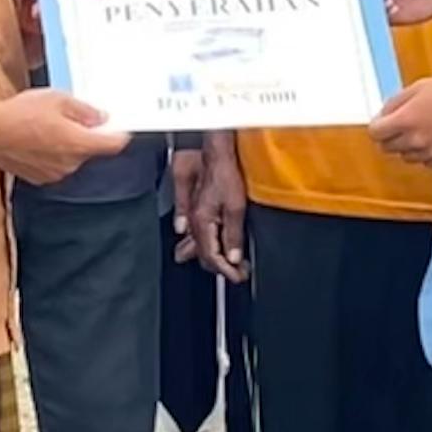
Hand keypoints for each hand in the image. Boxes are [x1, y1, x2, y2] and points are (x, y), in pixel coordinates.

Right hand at [0, 88, 130, 186]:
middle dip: (86, 135)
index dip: (119, 134)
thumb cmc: (19, 113)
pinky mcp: (39, 178)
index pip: (113, 145)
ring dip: (68, 145)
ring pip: (73, 158)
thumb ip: (84, 110)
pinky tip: (37, 139)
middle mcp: (70, 164)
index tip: (120, 127)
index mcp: (79, 144)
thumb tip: (100, 119)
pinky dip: (52, 154)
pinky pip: (55, 165)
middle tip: (72, 117)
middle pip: (91, 150)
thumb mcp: (57, 98)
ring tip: (48, 126)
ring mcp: (55, 173)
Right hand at [184, 136, 251, 281]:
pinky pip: (197, 234)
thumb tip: (235, 256)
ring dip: (214, 257)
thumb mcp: (236, 207)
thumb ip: (234, 234)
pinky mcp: (196, 209)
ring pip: (198, 246)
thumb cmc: (224, 174)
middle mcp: (193, 221)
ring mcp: (192, 215)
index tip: (238, 276)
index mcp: (202, 223)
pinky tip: (216, 244)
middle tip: (239, 271)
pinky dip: (208, 244)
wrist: (216, 154)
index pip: (212, 257)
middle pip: (203, 255)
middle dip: (221, 267)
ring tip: (229, 263)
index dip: (227, 270)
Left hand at [371, 75, 431, 170]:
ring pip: (406, 157)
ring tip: (424, 128)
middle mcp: (416, 140)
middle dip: (390, 136)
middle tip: (402, 124)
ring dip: (408, 146)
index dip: (377, 126)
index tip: (382, 122)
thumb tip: (382, 115)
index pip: (375, 133)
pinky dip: (426, 153)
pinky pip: (425, 162)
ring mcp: (431, 152)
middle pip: (387, 148)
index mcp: (406, 120)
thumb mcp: (420, 86)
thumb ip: (396, 102)